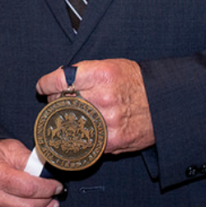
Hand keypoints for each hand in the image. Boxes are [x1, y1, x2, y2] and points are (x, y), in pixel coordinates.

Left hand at [35, 59, 153, 152]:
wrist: (163, 102)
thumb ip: (84, 74)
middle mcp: (103, 97)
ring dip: (69, 119)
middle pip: (62, 102)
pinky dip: (83, 134)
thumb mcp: (111, 66)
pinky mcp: (113, 140)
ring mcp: (108, 121)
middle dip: (57, 101)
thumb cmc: (136, 82)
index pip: (60, 79)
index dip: (46, 84)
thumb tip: (58, 84)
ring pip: (72, 123)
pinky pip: (87, 139)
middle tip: (60, 100)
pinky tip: (88, 128)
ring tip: (78, 113)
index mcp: (101, 75)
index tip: (42, 87)